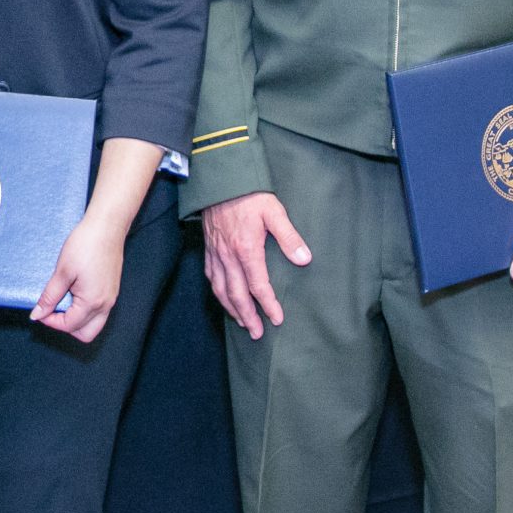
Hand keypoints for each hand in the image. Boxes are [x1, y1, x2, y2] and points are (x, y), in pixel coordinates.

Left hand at [33, 214, 126, 341]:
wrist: (107, 227)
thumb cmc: (86, 245)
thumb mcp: (62, 272)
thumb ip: (50, 296)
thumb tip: (38, 314)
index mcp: (92, 302)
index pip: (69, 326)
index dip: (50, 321)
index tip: (40, 310)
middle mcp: (105, 305)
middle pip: (85, 334)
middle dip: (66, 327)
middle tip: (52, 310)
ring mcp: (111, 298)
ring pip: (94, 324)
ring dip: (77, 320)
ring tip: (63, 301)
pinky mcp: (112, 291)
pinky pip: (99, 312)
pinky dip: (85, 311)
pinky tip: (74, 294)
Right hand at [200, 193, 310, 340]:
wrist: (220, 179)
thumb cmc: (249, 194)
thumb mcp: (274, 211)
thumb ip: (289, 236)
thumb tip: (304, 259)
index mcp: (246, 249)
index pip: (257, 285)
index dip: (268, 305)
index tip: (277, 319)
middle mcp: (228, 256)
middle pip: (236, 294)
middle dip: (247, 316)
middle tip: (257, 333)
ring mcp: (216, 253)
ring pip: (220, 289)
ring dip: (231, 309)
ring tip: (241, 322)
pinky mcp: (208, 248)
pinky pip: (210, 276)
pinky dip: (217, 291)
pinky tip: (223, 297)